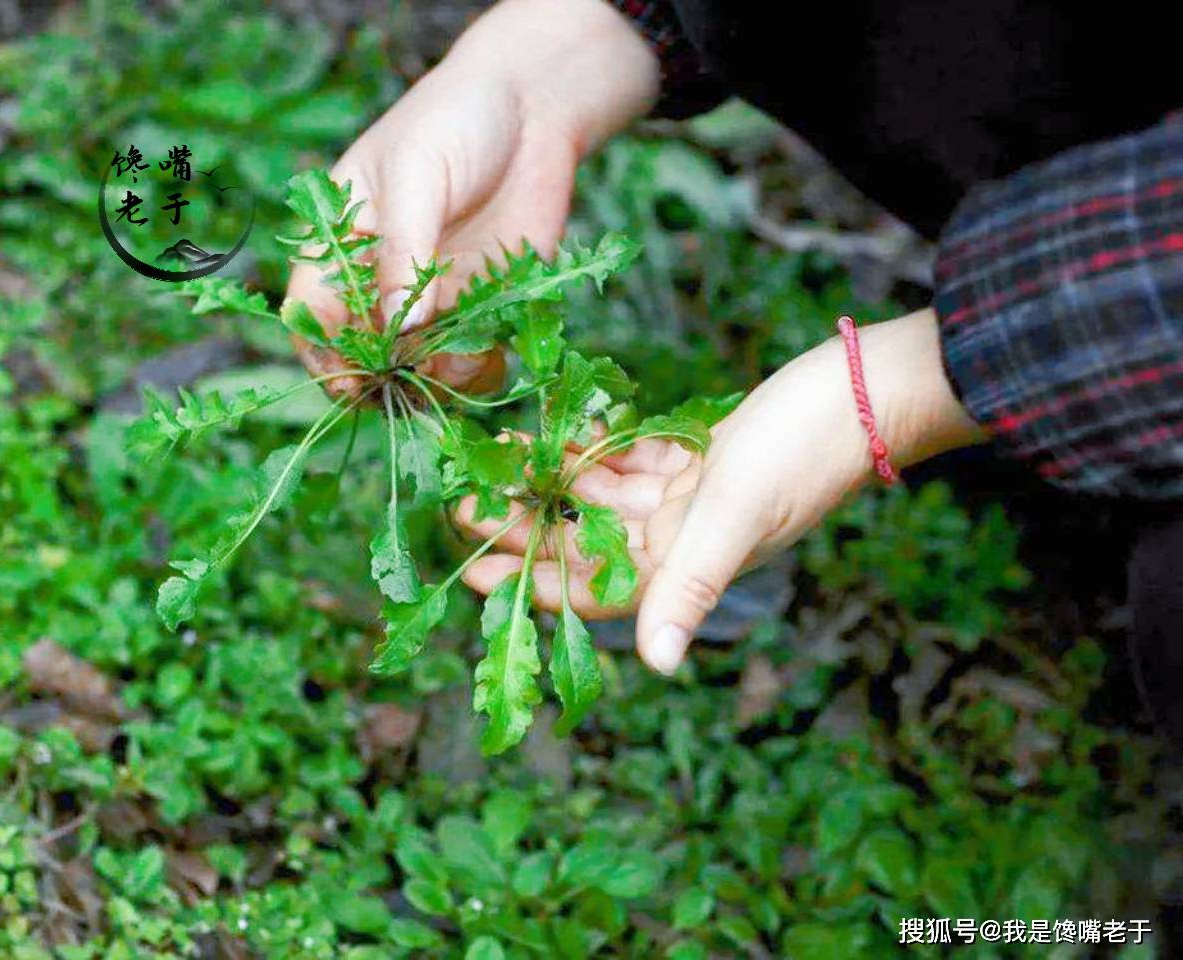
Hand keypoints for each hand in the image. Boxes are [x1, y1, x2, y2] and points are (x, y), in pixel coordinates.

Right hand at [285, 0, 657, 393]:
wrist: (534, 104)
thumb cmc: (455, 119)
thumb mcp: (417, 172)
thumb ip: (404, 248)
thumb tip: (402, 326)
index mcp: (338, 242)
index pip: (311, 315)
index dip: (324, 356)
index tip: (351, 385)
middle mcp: (379, 280)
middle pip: (363, 355)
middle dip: (384, 380)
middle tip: (414, 385)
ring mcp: (431, 298)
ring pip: (418, 368)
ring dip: (435, 381)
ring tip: (461, 362)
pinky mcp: (481, 307)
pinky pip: (469, 361)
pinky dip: (477, 373)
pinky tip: (491, 356)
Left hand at [456, 309, 987, 673]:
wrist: (867, 389)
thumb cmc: (807, 451)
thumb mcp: (737, 516)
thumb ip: (692, 588)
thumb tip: (656, 666)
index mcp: (687, 567)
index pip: (593, 590)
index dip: (530, 582)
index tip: (471, 568)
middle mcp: (680, 541)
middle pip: (584, 544)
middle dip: (524, 527)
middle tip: (460, 504)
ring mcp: (686, 500)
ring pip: (597, 501)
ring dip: (547, 484)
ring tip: (490, 463)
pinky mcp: (693, 458)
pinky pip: (626, 462)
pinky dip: (589, 449)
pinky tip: (550, 432)